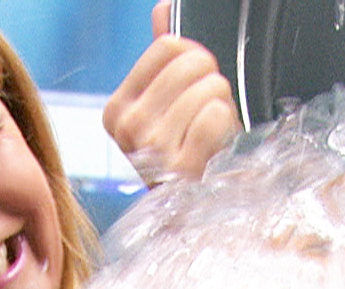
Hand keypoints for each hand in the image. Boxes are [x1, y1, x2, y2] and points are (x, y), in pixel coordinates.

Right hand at [103, 0, 238, 185]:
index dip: (194, 57)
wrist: (194, 213)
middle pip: (191, 63)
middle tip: (206, 113)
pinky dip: (226, 127)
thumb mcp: (167, 106)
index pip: (167, 46)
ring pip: (209, 88)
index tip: (195, 85)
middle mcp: (128, 128)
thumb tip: (162, 9)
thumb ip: (162, 57)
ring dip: (222, 107)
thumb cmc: (185, 155)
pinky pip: (216, 115)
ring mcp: (151, 149)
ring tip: (211, 134)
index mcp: (118, 109)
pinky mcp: (179, 168)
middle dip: (211, 82)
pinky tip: (216, 147)